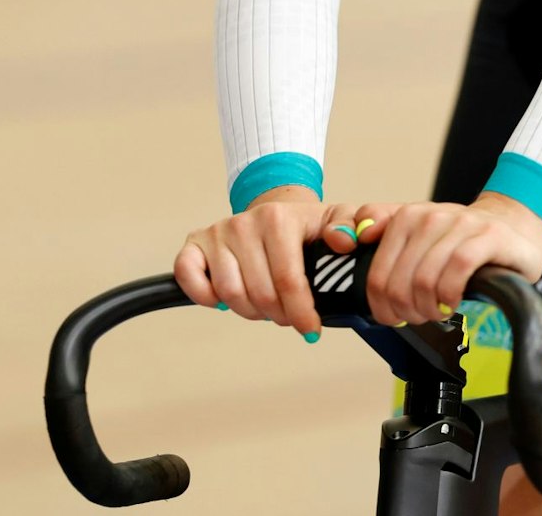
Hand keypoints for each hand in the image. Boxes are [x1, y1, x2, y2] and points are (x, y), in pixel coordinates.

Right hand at [172, 187, 380, 337]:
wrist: (276, 211)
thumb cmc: (303, 226)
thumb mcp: (335, 220)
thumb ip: (351, 225)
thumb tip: (345, 241)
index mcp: (278, 218)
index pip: (288, 282)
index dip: (301, 313)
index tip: (311, 329)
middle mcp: (244, 223)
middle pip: (260, 294)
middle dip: (279, 315)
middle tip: (288, 316)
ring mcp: (217, 233)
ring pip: (230, 294)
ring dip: (250, 311)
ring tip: (265, 306)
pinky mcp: (195, 244)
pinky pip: (190, 278)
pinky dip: (204, 296)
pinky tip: (224, 300)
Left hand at [349, 193, 541, 327]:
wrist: (511, 229)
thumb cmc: (460, 241)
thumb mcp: (419, 235)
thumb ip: (383, 231)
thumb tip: (356, 236)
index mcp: (406, 217)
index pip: (378, 274)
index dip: (381, 306)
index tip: (392, 317)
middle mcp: (430, 215)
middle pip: (399, 283)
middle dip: (406, 311)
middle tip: (419, 317)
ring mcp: (460, 224)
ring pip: (426, 280)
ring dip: (429, 309)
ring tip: (437, 312)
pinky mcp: (488, 236)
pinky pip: (458, 271)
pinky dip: (450, 295)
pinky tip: (453, 302)